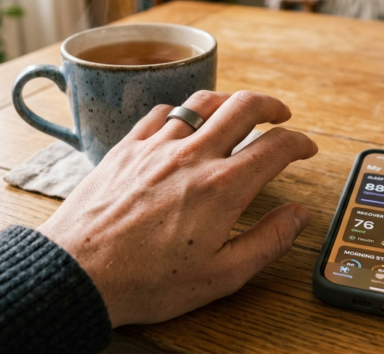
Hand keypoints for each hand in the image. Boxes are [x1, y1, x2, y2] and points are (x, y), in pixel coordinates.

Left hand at [37, 90, 317, 326]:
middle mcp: (192, 156)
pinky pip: (160, 113)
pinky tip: (182, 124)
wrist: (78, 273)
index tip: (305, 148)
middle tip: (280, 115)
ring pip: (201, 102)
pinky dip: (181, 112)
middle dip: (270, 105)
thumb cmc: (147, 282)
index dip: (299, 142)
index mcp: (223, 187)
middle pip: (243, 106)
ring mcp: (156, 146)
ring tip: (236, 112)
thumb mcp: (221, 276)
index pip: (275, 146)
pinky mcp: (126, 148)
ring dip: (227, 101)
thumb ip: (268, 241)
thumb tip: (299, 215)